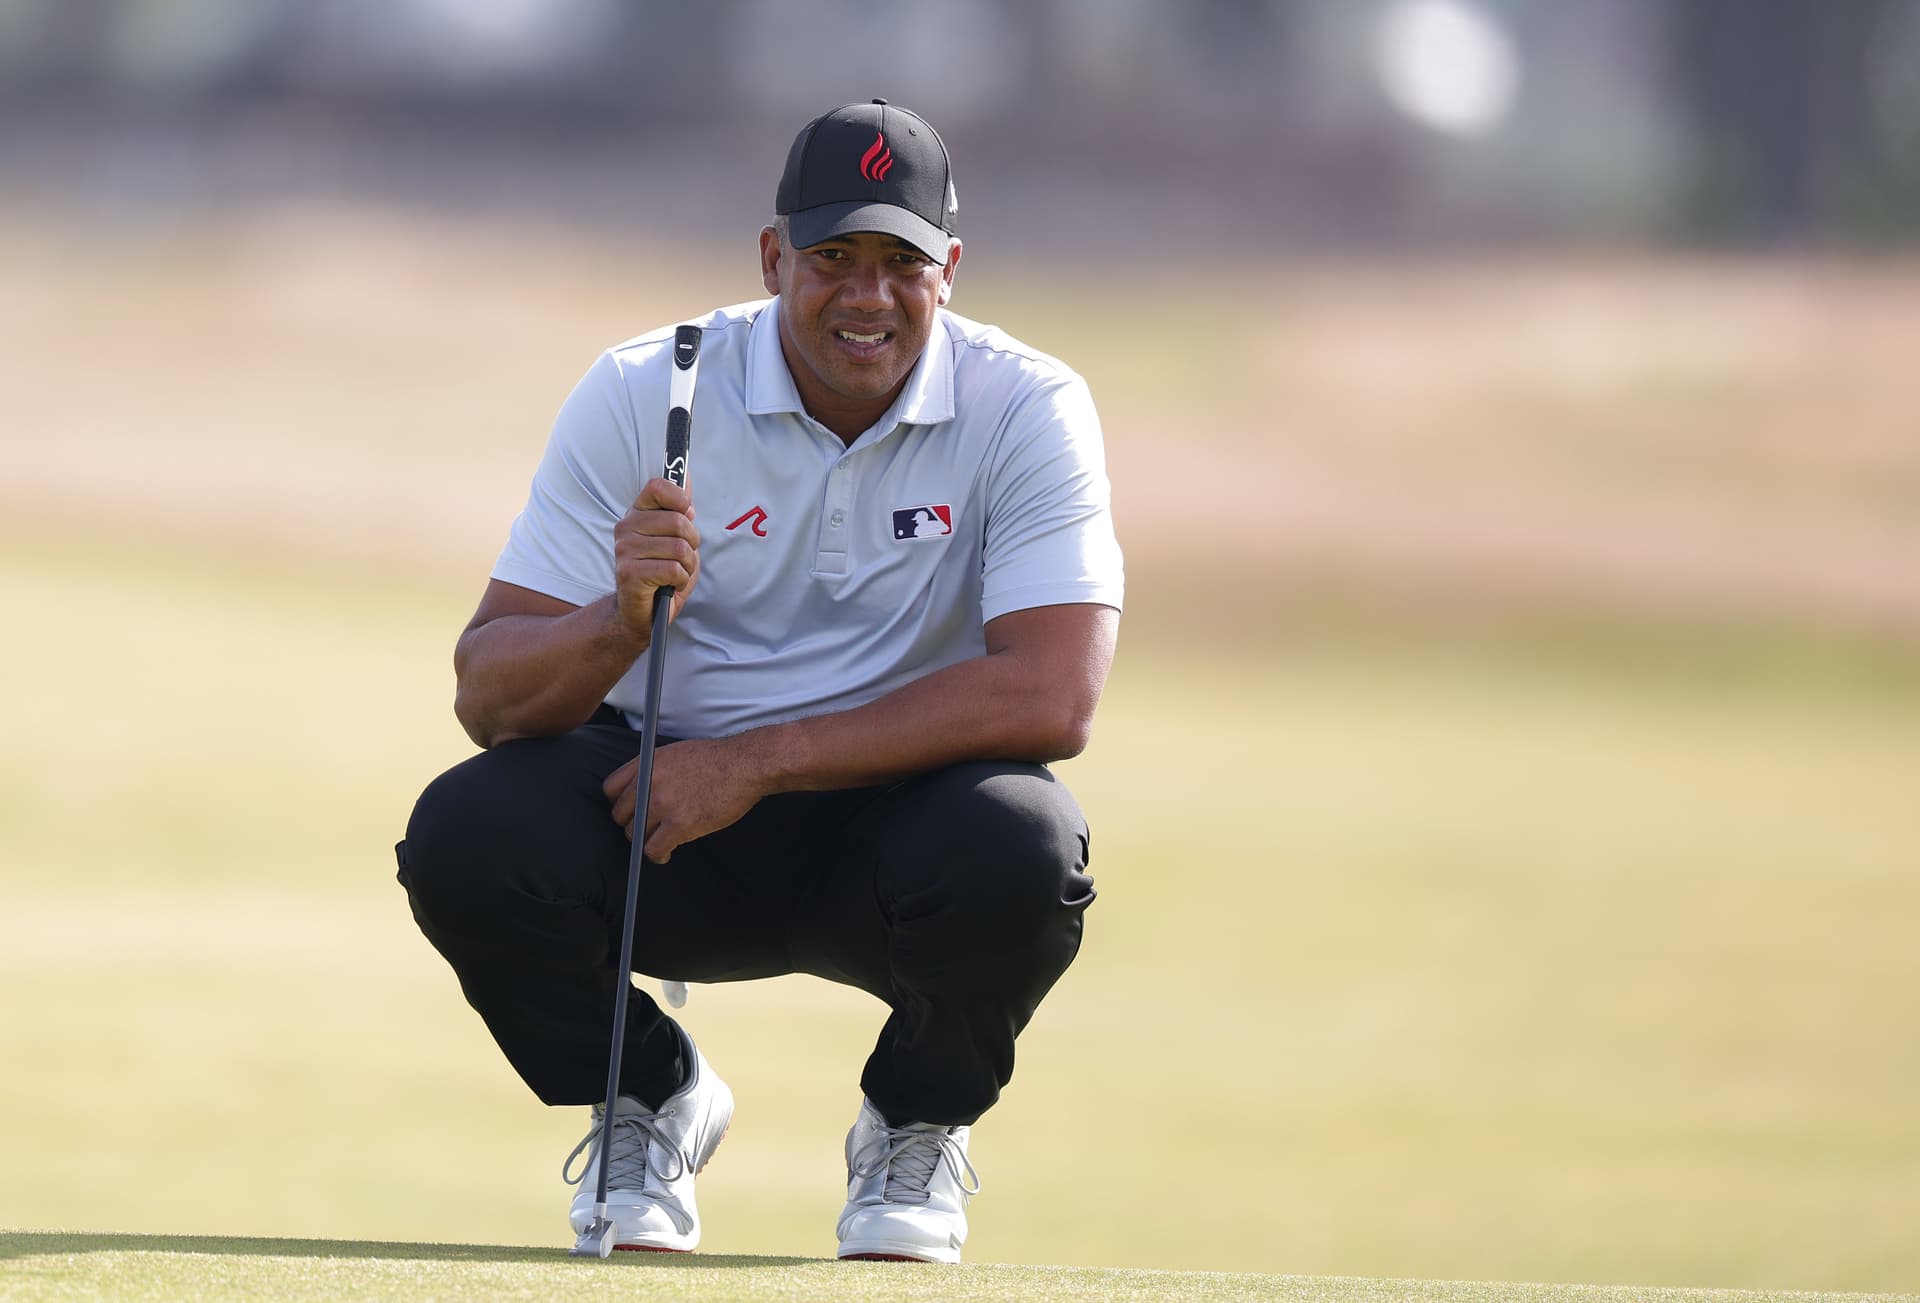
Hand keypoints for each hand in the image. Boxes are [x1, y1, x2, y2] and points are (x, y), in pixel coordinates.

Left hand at [601, 736, 766, 861]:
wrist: (746, 765)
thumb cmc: (718, 759)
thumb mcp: (677, 753)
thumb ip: (655, 770)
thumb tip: (642, 789)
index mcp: (647, 762)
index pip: (611, 788)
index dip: (620, 803)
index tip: (630, 811)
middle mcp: (649, 782)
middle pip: (620, 814)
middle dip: (632, 824)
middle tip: (647, 829)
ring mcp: (663, 804)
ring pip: (635, 834)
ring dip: (646, 841)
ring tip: (659, 842)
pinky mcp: (679, 824)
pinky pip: (653, 849)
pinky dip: (658, 855)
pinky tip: (667, 854)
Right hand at [613, 478, 698, 640]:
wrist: (643, 612)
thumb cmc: (663, 573)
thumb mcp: (677, 537)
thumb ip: (681, 509)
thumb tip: (686, 474)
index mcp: (637, 514)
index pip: (658, 487)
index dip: (680, 498)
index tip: (687, 513)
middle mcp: (626, 528)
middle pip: (679, 521)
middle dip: (692, 543)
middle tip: (683, 556)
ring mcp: (625, 550)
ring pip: (679, 548)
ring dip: (687, 566)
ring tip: (676, 573)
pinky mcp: (629, 573)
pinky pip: (673, 569)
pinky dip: (680, 580)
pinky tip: (670, 585)